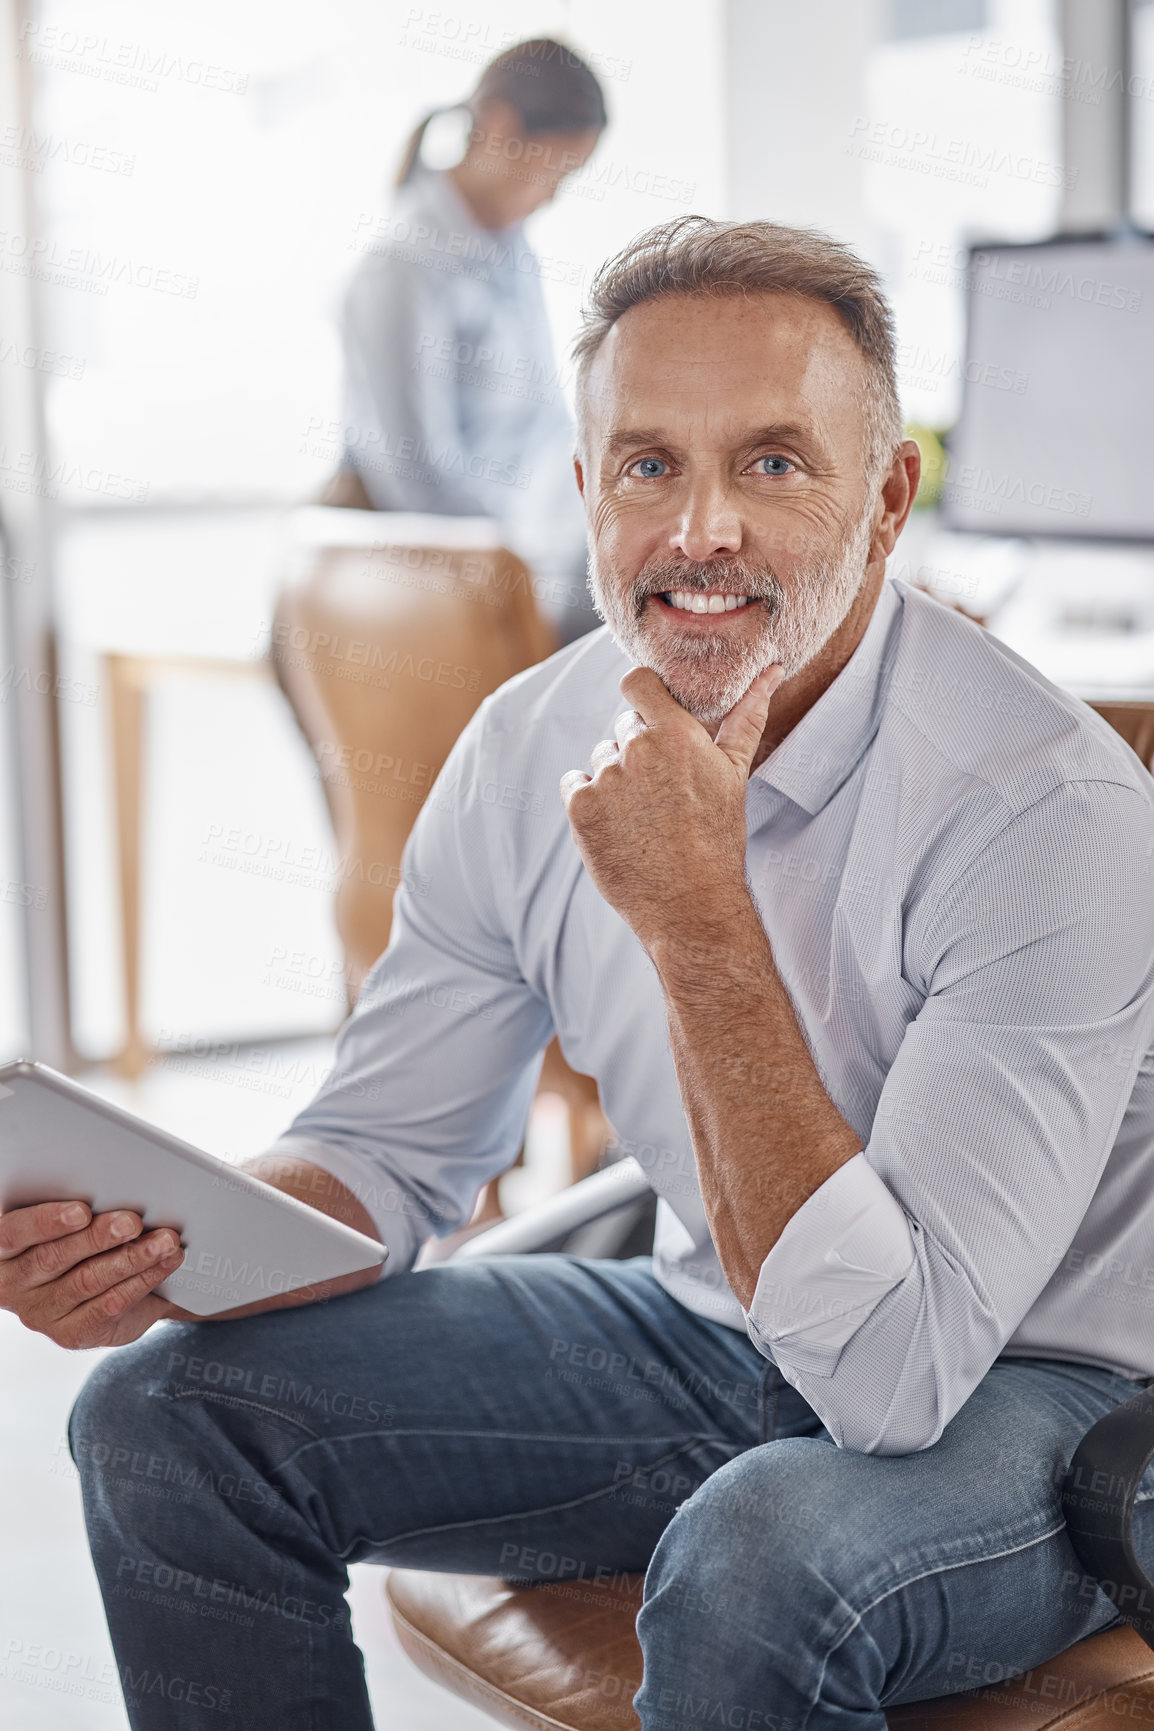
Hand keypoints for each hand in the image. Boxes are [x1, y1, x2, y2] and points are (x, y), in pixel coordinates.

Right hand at [0, 1200, 185, 1349]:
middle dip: (98, 1237)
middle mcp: (14, 1284)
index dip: (45, 1221)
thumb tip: (111, 1185)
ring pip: (87, 1281)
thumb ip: (73, 1211)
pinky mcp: (71, 1333)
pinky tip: (165, 1262)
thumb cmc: (77, 1243)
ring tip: (164, 1240)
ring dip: (131, 1257)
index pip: (13, 1234)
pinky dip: (143, 1279)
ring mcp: (41, 1314)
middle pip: (52, 1258)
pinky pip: (110, 1305)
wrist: (101, 1288)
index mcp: (4, 1249)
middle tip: (133, 1221)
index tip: (81, 1210)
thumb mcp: (63, 1223)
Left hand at [559, 662, 783, 950]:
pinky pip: (574, 784)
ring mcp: (605, 779)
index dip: (641, 697)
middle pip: (621, 727)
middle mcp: (637, 750)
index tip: (651, 718)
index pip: (636, 682)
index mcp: (677, 734)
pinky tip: (618, 826)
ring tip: (643, 815)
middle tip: (661, 792)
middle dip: (637, 751)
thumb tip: (771, 671)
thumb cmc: (718, 837)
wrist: (690, 901)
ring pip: (600, 759)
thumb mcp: (734, 772)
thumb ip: (747, 715)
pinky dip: (589, 801)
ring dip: (614, 778)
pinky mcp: (580, 807)